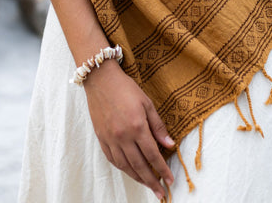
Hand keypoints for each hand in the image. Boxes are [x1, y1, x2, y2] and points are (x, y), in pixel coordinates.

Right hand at [84, 59, 174, 199]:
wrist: (101, 80)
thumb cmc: (126, 89)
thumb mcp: (147, 103)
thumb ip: (158, 126)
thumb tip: (169, 145)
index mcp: (137, 127)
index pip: (153, 155)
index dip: (162, 169)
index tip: (170, 180)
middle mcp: (123, 137)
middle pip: (139, 166)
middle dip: (152, 181)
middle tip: (161, 193)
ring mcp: (110, 139)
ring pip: (125, 166)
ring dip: (138, 178)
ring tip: (148, 185)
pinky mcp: (101, 138)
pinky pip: (113, 160)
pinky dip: (123, 169)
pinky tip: (130, 172)